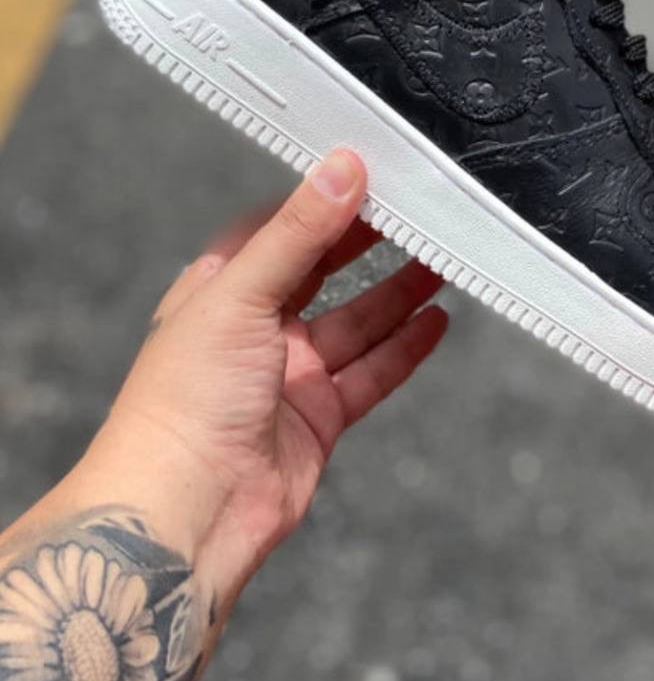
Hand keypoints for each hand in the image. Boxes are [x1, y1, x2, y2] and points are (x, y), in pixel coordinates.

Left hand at [90, 148, 446, 594]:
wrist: (187, 511)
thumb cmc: (185, 400)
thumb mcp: (240, 294)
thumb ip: (297, 233)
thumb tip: (341, 168)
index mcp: (220, 289)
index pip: (277, 228)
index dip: (320, 201)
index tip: (368, 172)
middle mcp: (254, 328)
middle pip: (322, 271)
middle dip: (367, 242)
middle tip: (416, 211)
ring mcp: (289, 374)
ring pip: (356, 321)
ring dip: (398, 292)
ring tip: (442, 258)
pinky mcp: (319, 417)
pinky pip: (372, 372)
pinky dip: (405, 348)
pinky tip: (436, 322)